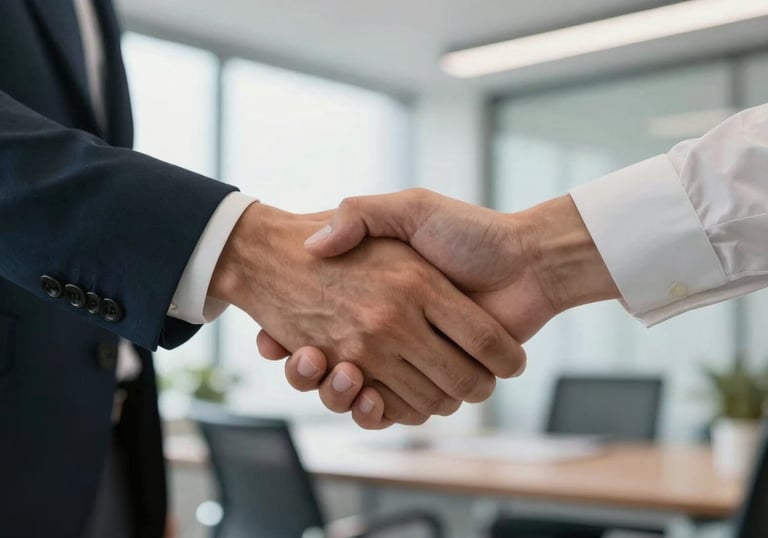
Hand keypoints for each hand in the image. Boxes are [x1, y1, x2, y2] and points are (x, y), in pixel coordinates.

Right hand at [210, 202, 525, 424]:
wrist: (527, 261)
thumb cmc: (470, 232)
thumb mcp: (410, 208)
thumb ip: (361, 214)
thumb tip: (313, 245)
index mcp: (380, 296)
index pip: (319, 322)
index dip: (292, 338)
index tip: (271, 339)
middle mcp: (391, 330)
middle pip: (332, 366)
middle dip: (308, 373)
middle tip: (303, 358)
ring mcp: (412, 356)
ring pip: (359, 393)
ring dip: (338, 396)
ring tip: (337, 373)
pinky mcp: (437, 379)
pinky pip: (398, 408)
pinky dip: (379, 412)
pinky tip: (366, 396)